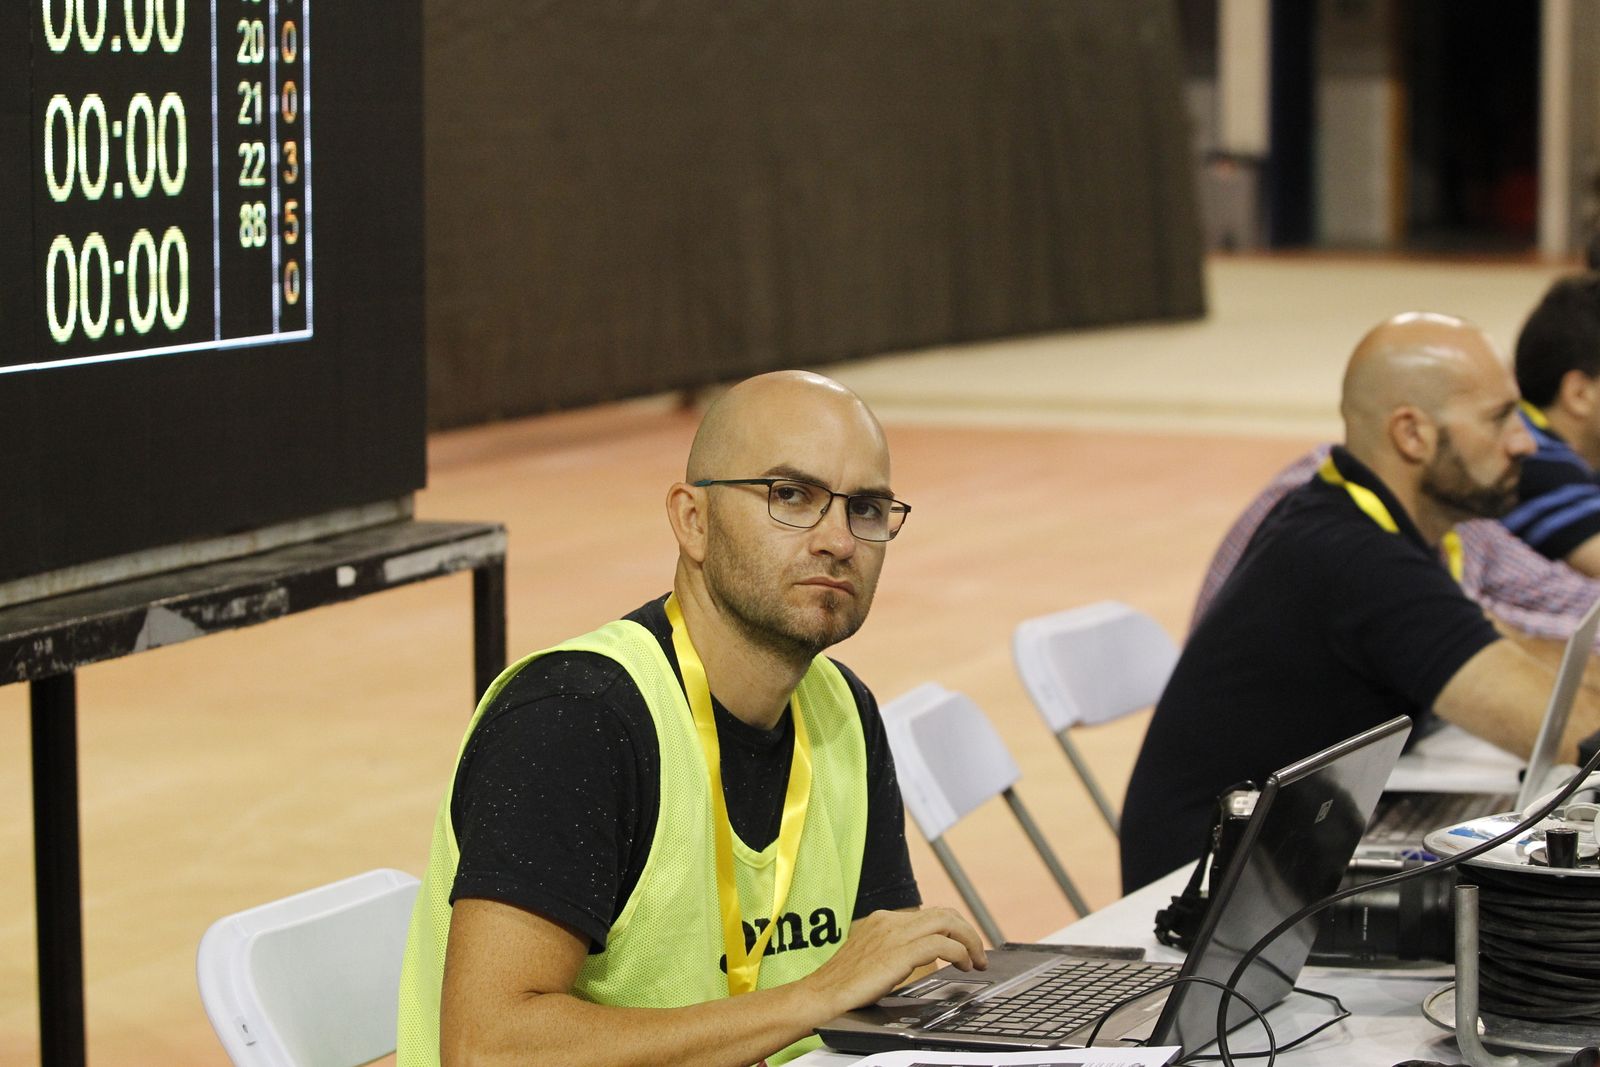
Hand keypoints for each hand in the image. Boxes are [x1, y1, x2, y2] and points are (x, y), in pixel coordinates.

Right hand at [798, 907, 986, 1019]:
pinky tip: (963, 966)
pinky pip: (942, 944)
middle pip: (944, 913)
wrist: (819, 997)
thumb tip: (921, 956)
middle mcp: (889, 921)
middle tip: (978, 954)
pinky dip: (960, 953)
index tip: (965, 946)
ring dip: (970, 940)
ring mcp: (894, 934)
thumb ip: (894, 950)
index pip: (930, 914)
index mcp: (883, 920)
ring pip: (947, 922)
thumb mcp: (871, 958)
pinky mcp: (898, 952)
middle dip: (968, 932)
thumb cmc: (842, 986)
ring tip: (976, 961)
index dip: (955, 928)